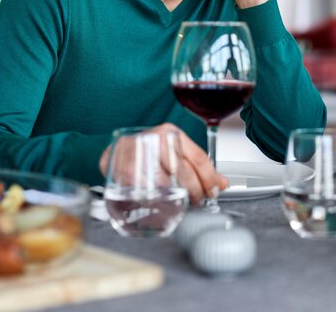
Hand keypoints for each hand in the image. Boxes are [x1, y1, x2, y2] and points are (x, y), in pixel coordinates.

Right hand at [99, 123, 227, 203]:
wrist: (115, 151)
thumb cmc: (147, 151)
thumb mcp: (173, 152)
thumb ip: (197, 166)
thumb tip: (220, 183)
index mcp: (171, 133)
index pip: (198, 157)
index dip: (209, 178)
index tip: (213, 191)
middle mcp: (156, 139)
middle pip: (185, 170)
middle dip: (195, 190)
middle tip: (198, 200)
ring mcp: (139, 153)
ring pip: (167, 182)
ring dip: (178, 197)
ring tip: (182, 202)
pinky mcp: (124, 169)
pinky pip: (147, 189)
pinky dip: (158, 199)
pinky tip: (163, 202)